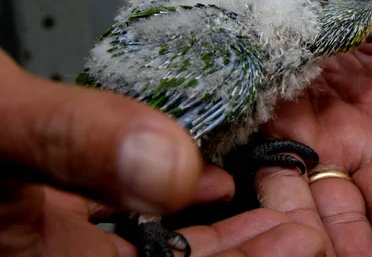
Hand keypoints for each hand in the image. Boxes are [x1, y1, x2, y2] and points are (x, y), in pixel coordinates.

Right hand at [0, 50, 323, 255]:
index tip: (296, 243)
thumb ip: (65, 139)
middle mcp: (54, 254)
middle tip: (305, 225)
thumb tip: (173, 168)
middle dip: (246, 255)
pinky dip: (180, 205)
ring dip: (225, 234)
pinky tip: (217, 185)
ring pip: (158, 250)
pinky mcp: (61, 206)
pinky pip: (132, 219)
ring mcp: (59, 235)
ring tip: (280, 205)